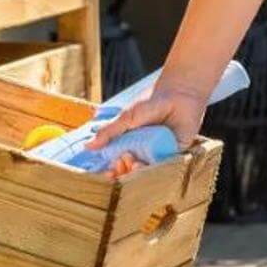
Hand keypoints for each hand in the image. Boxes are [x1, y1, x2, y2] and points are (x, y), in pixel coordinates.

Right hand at [86, 83, 207, 177]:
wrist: (178, 93)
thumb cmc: (151, 102)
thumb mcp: (126, 117)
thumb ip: (108, 132)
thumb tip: (87, 146)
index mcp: (130, 143)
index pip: (119, 163)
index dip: (113, 170)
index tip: (108, 173)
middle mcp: (144, 151)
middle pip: (132, 171)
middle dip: (124, 173)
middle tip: (120, 166)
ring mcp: (159, 153)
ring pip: (148, 172)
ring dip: (139, 173)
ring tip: (134, 164)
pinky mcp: (175, 154)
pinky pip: (166, 168)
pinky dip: (157, 171)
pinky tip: (147, 165)